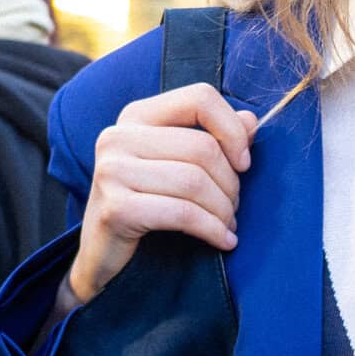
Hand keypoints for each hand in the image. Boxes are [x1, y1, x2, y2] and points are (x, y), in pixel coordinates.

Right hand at [67, 84, 257, 303]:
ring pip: (195, 182)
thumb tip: (251, 120)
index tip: (244, 164)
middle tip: (233, 208)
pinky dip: (212, 230)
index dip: (232, 130)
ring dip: (223, 210)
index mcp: (136, 117)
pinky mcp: (116, 208)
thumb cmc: (148, 208)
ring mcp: (112, 171)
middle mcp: (118, 136)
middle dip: (230, 184)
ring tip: (227, 226)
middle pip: (203, 147)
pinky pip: (183, 214)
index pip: (199, 98)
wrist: (104, 257)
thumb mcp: (179, 167)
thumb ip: (215, 139)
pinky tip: (224, 241)